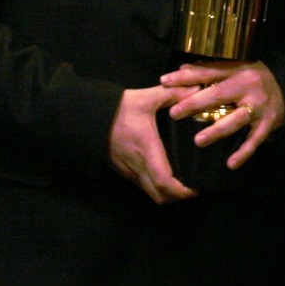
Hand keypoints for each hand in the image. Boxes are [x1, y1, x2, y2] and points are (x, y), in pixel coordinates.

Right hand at [108, 85, 196, 203]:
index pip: (164, 181)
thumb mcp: (147, 97)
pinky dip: (156, 186)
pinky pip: (142, 185)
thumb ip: (174, 93)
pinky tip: (165, 173)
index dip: (181, 191)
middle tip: (194, 188)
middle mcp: (137, 165)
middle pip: (159, 195)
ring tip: (183, 183)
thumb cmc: (119, 108)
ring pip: (150, 192)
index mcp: (147, 149)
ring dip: (167, 193)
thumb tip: (197, 89)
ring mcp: (128, 170)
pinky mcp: (122, 169)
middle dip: (178, 197)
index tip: (196, 189)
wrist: (87, 115)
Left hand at [162, 61, 284, 169]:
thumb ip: (211, 69)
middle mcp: (249, 87)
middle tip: (175, 113)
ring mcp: (259, 107)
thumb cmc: (253, 79)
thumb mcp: (236, 68)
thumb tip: (182, 70)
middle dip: (196, 104)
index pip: (209, 72)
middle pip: (219, 95)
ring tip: (199, 140)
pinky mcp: (267, 124)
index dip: (186, 77)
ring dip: (217, 130)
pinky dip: (243, 152)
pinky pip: (254, 140)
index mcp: (238, 70)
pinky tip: (230, 164)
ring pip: (236, 119)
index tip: (164, 81)